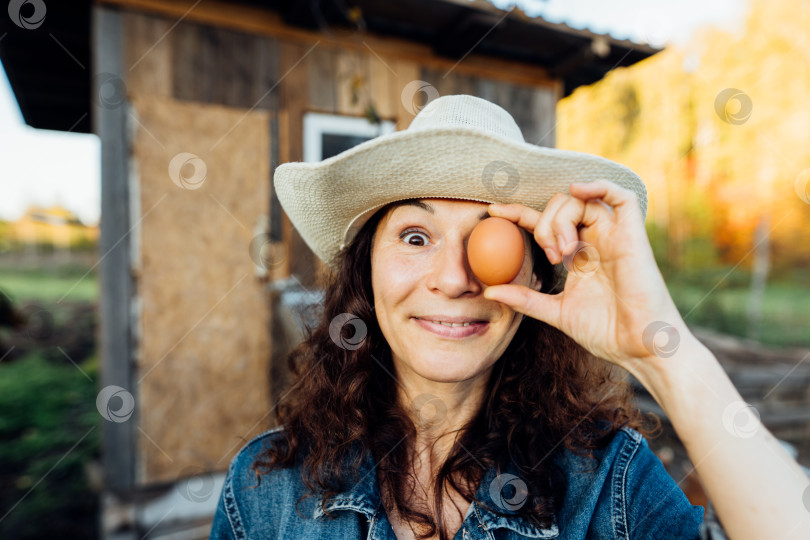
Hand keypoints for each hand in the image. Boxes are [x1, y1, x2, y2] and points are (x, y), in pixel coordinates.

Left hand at [483, 179, 687, 368]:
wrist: (640, 348)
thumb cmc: (606, 333)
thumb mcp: (556, 313)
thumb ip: (525, 299)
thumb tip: (489, 291)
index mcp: (577, 256)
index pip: (544, 223)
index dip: (518, 213)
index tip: (492, 213)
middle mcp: (595, 241)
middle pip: (560, 206)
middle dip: (544, 224)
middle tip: (550, 255)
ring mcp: (614, 236)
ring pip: (581, 201)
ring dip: (562, 220)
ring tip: (563, 252)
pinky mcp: (633, 236)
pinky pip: (622, 197)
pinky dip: (600, 186)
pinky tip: (579, 191)